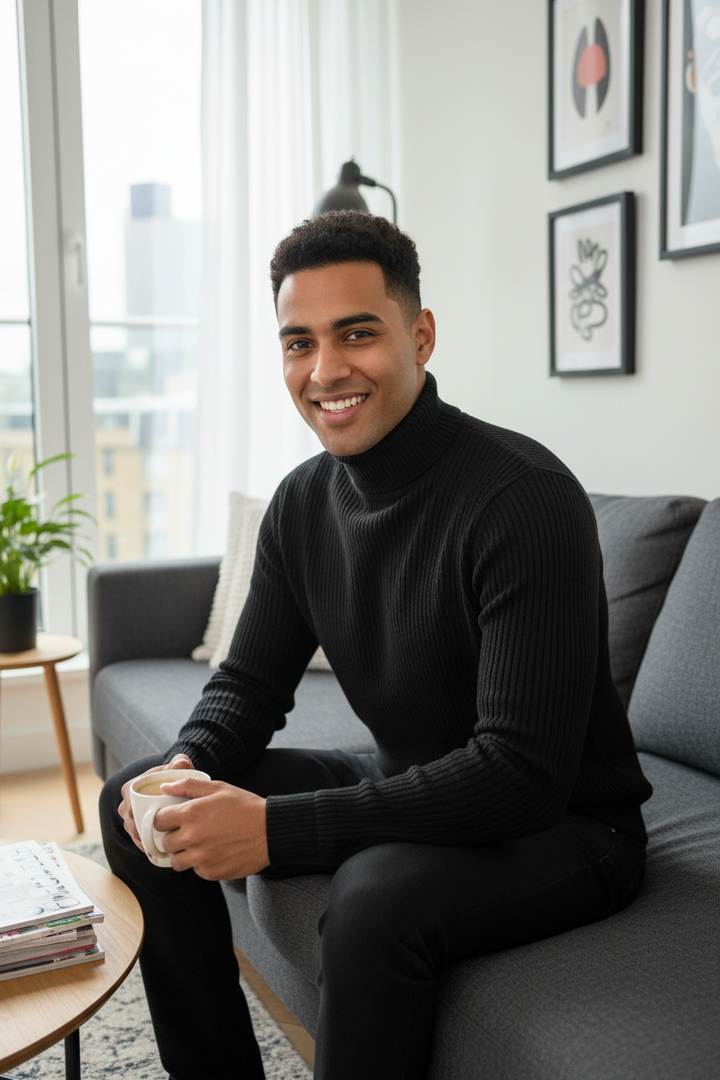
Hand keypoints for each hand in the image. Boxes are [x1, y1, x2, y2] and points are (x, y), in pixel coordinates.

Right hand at [118, 754, 194, 852]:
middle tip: (160, 841)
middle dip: (143, 833)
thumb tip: (182, 765)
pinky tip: (157, 853)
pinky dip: (145, 846)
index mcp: (131, 788)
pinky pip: (137, 840)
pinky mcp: (135, 827)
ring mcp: (129, 817)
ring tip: (160, 848)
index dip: (140, 817)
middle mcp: (126, 804)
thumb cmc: (172, 773)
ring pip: (133, 833)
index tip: (156, 824)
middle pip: (131, 823)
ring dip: (144, 842)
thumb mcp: (177, 765)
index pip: (130, 806)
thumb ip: (180, 761)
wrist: (171, 782)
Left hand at [154, 778, 268, 879]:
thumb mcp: (218, 788)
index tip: (169, 820)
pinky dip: (200, 864)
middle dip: (172, 837)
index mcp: (191, 813)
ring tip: (197, 845)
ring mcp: (201, 857)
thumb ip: (188, 785)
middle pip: (164, 843)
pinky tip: (214, 853)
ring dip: (182, 854)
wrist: (270, 831)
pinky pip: (195, 871)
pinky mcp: (210, 872)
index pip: (158, 821)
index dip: (162, 820)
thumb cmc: (245, 807)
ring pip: (176, 862)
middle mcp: (192, 837)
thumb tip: (165, 787)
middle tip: (185, 832)